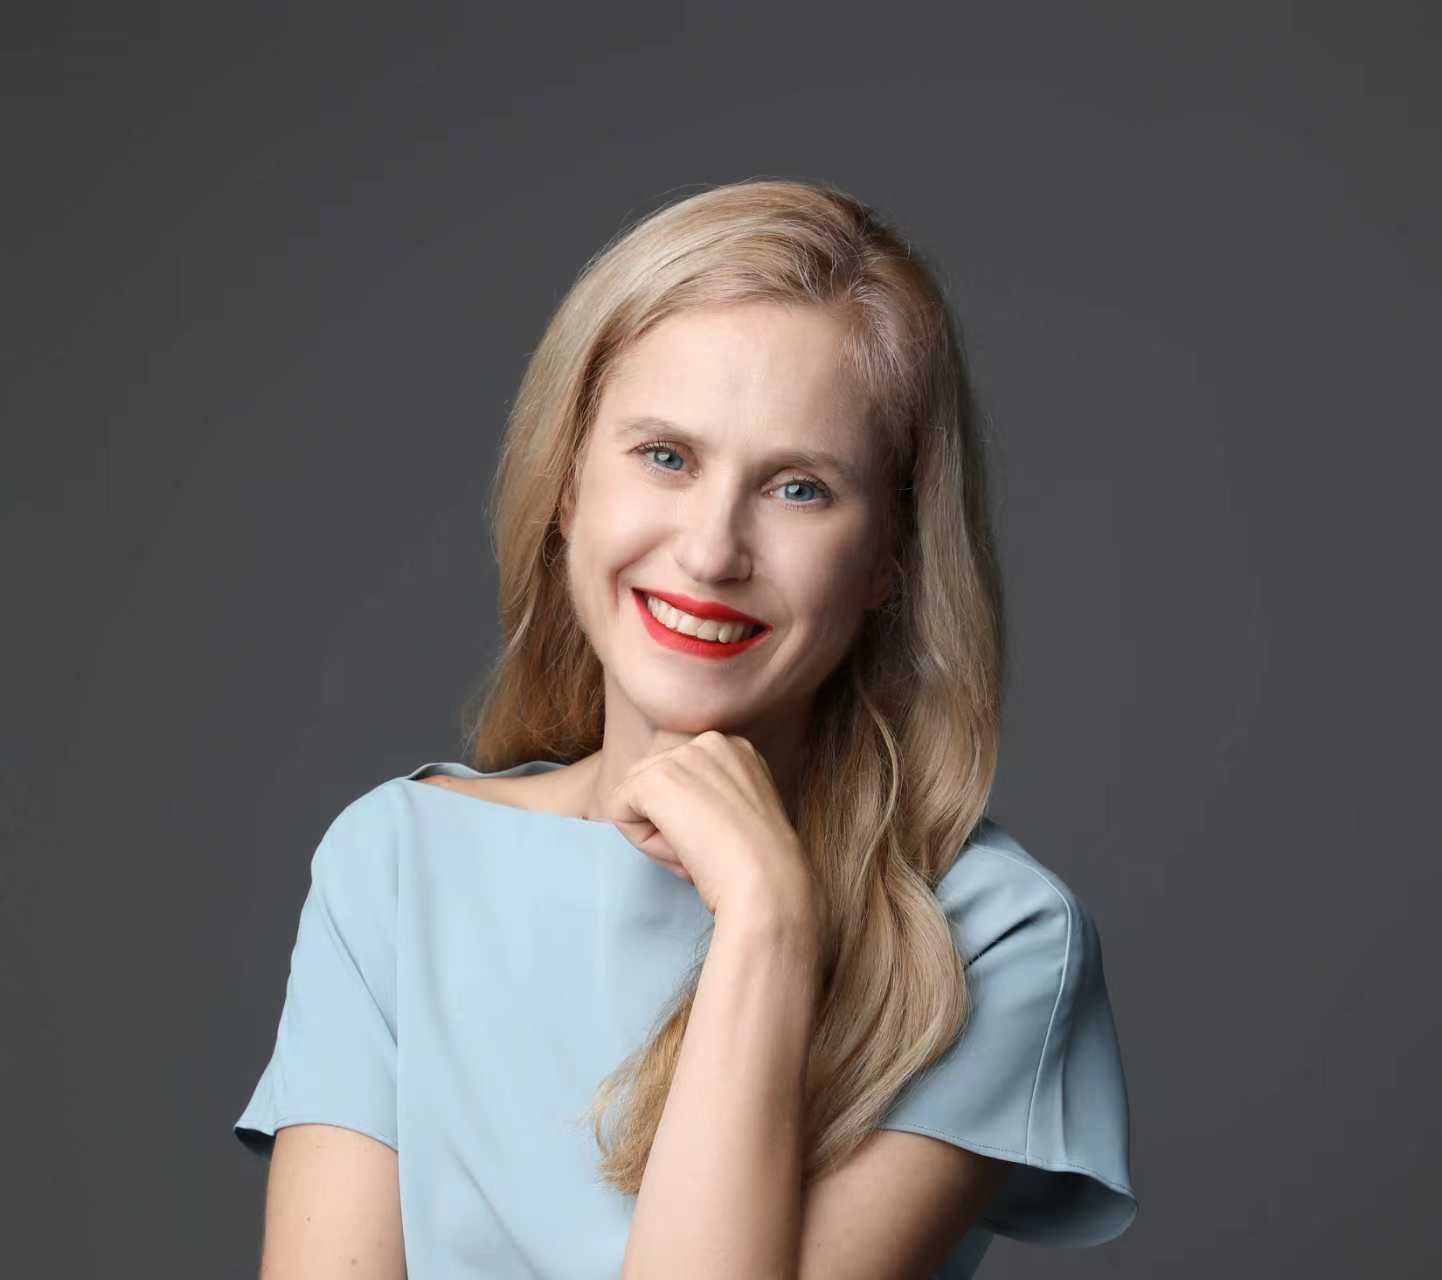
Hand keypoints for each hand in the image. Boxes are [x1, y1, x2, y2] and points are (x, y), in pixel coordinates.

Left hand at [600, 730, 816, 921]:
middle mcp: (710, 741)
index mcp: (735, 748)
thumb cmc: (759, 867)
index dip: (690, 816)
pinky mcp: (656, 779)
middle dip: (668, 821)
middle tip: (708, 850)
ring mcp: (683, 756)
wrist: (770, 886)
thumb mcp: (736, 815)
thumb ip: (706, 797)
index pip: (678, 774)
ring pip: (634, 795)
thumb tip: (663, 806)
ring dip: (655, 832)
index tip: (724, 839)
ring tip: (697, 850)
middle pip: (651, 779)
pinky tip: (680, 851)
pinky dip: (640, 841)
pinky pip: (618, 809)